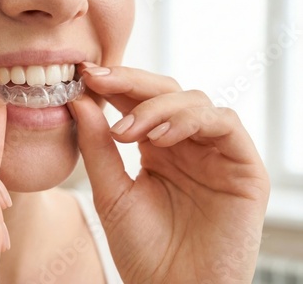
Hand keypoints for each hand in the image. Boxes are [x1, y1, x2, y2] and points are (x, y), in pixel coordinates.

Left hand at [70, 63, 269, 283]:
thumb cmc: (142, 249)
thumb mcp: (111, 192)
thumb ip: (97, 146)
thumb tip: (80, 100)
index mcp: (157, 148)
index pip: (138, 101)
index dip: (114, 84)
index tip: (84, 75)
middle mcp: (187, 145)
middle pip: (166, 92)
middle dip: (131, 83)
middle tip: (99, 80)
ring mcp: (215, 153)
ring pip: (194, 101)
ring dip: (157, 108)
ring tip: (126, 132)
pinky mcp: (243, 167)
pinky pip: (224, 124)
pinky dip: (192, 121)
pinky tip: (162, 139)